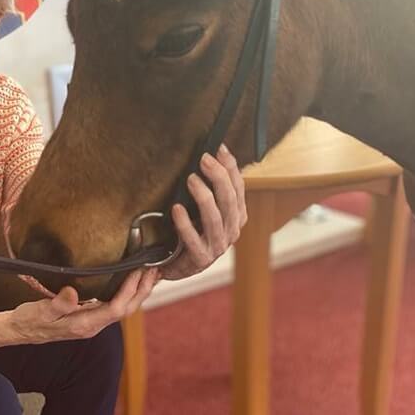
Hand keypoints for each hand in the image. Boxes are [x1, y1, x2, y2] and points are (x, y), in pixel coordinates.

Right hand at [9, 267, 159, 343]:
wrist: (19, 331)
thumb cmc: (28, 321)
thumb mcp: (39, 311)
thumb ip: (57, 304)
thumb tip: (72, 293)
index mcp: (84, 325)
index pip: (115, 308)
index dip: (129, 290)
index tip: (138, 271)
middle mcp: (92, 326)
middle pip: (126, 310)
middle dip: (142, 290)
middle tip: (155, 269)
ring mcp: (92, 323)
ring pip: (123, 309)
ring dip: (138, 292)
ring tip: (150, 274)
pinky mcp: (89, 317)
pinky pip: (115, 306)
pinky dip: (127, 293)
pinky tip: (130, 282)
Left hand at [160, 145, 246, 280]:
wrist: (175, 265)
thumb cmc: (190, 231)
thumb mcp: (203, 208)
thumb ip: (209, 188)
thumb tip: (207, 156)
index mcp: (236, 217)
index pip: (238, 188)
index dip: (230, 167)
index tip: (219, 149)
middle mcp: (231, 231)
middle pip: (230, 201)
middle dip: (219, 177)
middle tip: (204, 159)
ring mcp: (217, 247)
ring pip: (215, 218)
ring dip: (204, 196)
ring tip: (191, 179)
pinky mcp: (200, 259)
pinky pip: (193, 239)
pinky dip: (185, 223)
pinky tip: (176, 209)